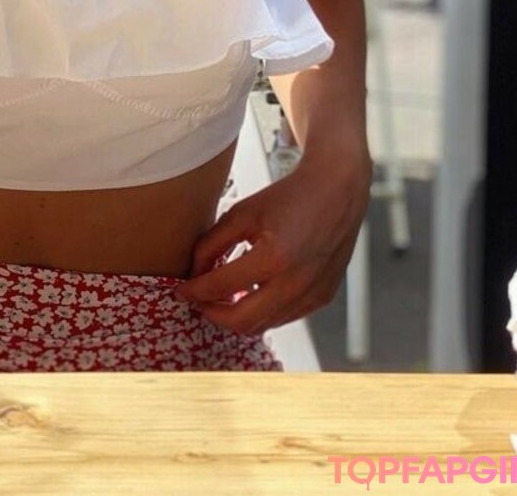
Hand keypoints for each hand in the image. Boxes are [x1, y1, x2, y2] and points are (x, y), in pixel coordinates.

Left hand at [173, 149, 370, 336]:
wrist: (335, 191)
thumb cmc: (288, 198)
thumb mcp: (242, 213)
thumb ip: (212, 244)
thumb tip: (195, 274)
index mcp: (274, 258)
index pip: (221, 287)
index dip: (195, 291)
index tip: (181, 291)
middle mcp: (296, 284)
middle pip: (242, 322)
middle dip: (213, 314)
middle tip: (199, 301)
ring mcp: (313, 296)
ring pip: (264, 324)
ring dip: (238, 316)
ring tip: (221, 297)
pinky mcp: (323, 299)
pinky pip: (284, 317)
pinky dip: (262, 311)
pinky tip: (250, 294)